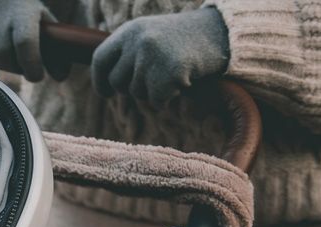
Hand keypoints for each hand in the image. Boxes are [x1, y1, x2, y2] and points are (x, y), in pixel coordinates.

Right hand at [0, 0, 71, 82]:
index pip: (25, 43)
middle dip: (16, 67)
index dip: (31, 65)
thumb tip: (61, 77)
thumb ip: (53, 48)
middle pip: (5, 55)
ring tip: (6, 62)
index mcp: (21, 11)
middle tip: (22, 66)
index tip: (36, 76)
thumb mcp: (38, 18)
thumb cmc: (19, 7)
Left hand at [91, 7, 229, 105]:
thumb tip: (106, 83)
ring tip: (171, 73)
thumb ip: (127, 53)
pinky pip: (156, 101)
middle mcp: (138, 41)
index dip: (100, 80)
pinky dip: (167, 99)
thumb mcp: (150, 35)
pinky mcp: (169, 73)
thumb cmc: (183, 39)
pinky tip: (181, 83)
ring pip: (136, 93)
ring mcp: (152, 56)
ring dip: (153, 92)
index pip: (100, 59)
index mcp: (130, 30)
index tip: (106, 93)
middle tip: (155, 79)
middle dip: (133, 88)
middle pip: (118, 82)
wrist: (221, 33)